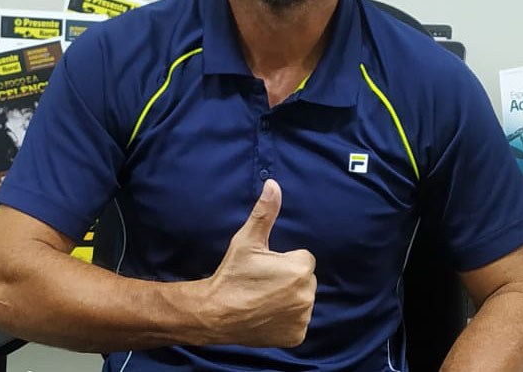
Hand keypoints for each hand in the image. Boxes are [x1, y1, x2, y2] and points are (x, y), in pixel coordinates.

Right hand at [200, 179, 315, 347]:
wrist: (215, 313)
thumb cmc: (232, 274)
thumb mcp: (247, 240)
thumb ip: (265, 212)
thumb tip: (273, 184)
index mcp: (300, 268)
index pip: (303, 258)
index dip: (283, 260)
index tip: (265, 267)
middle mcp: (307, 295)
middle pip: (304, 279)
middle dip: (289, 278)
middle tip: (262, 282)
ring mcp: (303, 318)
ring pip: (302, 299)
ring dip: (289, 298)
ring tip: (263, 298)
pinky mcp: (297, 337)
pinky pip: (298, 321)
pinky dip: (287, 319)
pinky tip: (267, 315)